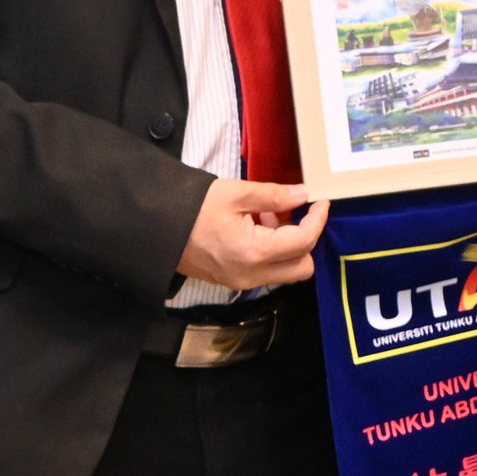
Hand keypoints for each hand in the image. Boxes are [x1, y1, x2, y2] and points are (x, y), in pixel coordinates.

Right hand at [176, 177, 328, 288]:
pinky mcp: (234, 282)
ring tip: (266, 215)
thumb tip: (303, 195)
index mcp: (253, 252)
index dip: (318, 219)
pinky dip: (272, 252)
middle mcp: (251, 275)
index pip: (303, 241)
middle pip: (302, 267)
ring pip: (285, 272)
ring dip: (288, 246)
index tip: (320, 201)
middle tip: (295, 212)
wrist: (156, 231)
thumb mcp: (235, 193)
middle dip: (306, 238)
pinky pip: (267, 272)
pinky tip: (255, 227)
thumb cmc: (192, 209)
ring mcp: (242, 282)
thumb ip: (273, 195)